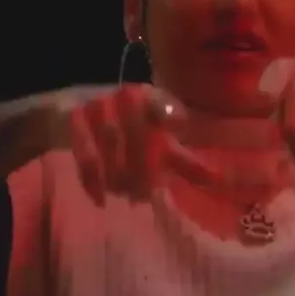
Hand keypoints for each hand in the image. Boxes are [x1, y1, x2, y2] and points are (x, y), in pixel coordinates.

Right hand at [69, 84, 218, 204]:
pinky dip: (93, 179)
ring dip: (121, 175)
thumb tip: (220, 181)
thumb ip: (186, 162)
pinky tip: (101, 199)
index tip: (176, 138)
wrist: (79, 114)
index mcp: (152, 97)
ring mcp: (99, 105)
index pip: (162, 106)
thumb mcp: (160, 143)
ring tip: (130, 197)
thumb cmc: (132, 132)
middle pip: (137, 132)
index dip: (169, 116)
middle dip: (143, 168)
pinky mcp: (74, 119)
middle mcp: (126, 95)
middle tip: (147, 195)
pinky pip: (83, 152)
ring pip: (111, 142)